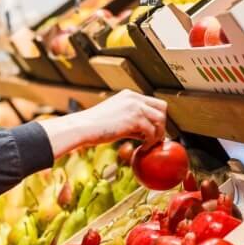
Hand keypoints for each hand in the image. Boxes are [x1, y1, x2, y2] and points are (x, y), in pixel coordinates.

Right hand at [37, 90, 167, 157]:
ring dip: (158, 134)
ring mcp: (134, 107)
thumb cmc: (94, 127)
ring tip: (149, 144)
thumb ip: (132, 122)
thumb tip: (146, 134)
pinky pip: (151, 131)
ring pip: (160, 119)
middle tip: (155, 138)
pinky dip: (150, 142)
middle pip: (162, 108)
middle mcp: (134, 98)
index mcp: (129, 95)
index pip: (153, 103)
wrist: (81, 128)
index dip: (156, 118)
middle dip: (161, 124)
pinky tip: (143, 148)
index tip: (154, 131)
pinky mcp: (134, 118)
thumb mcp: (116, 119)